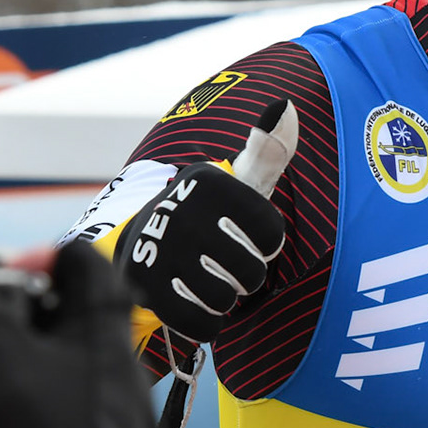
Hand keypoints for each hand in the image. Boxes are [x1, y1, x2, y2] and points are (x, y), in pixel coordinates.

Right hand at [116, 98, 297, 341]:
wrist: (143, 240)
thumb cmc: (210, 213)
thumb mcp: (239, 180)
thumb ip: (268, 151)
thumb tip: (285, 105)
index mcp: (210, 182)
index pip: (272, 236)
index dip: (265, 243)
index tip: (245, 233)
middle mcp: (181, 210)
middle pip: (251, 272)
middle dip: (244, 274)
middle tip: (224, 260)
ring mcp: (160, 248)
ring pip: (226, 299)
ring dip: (222, 296)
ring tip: (206, 276)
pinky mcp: (145, 286)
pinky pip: (201, 323)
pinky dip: (204, 320)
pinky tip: (192, 298)